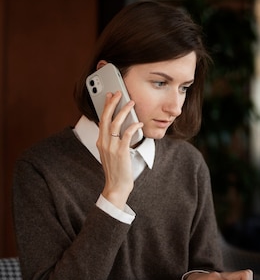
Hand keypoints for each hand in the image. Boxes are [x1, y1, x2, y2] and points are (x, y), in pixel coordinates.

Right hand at [97, 91, 142, 208]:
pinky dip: (133, 126)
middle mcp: (104, 143)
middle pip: (106, 118)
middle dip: (112, 103)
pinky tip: (139, 123)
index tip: (109, 96)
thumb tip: (121, 127)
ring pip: (115, 123)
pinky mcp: (121, 152)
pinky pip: (126, 135)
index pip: (101, 119)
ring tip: (131, 103)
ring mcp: (111, 147)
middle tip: (118, 93)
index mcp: (100, 142)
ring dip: (123, 111)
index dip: (105, 106)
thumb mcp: (110, 153)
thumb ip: (113, 140)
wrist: (116, 186)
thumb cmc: (116, 170)